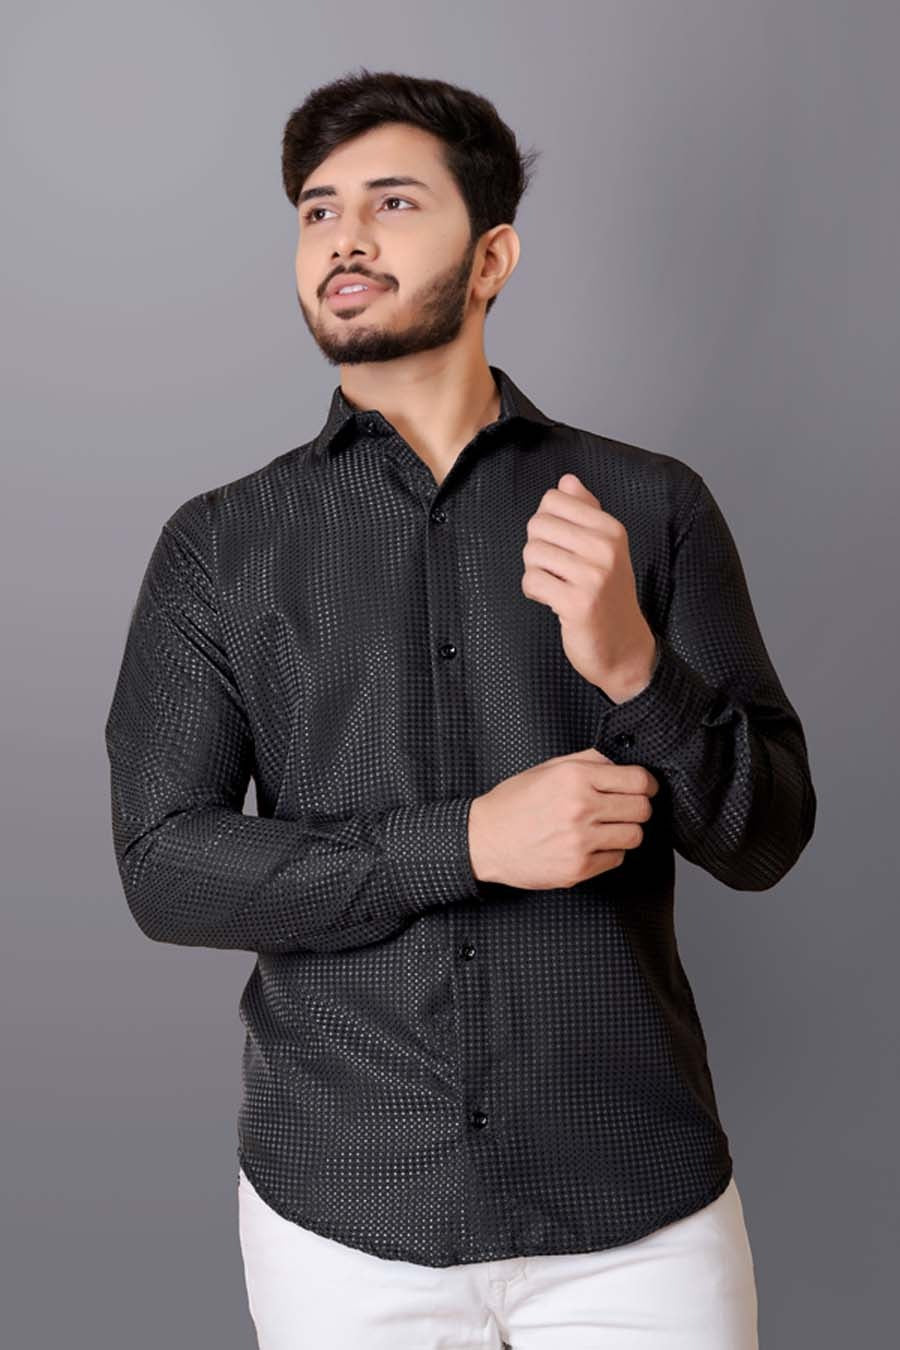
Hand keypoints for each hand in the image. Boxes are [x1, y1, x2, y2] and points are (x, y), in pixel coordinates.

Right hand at [468, 747, 658, 889]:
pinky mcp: (578, 868)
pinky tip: (590, 844)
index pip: (638, 780)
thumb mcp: (548, 768)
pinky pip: (617, 859)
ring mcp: (580, 841)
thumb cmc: (514, 802)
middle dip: (639, 807)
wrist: (484, 840)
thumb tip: (624, 758)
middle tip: (625, 808)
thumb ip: (589, 760)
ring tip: (606, 827)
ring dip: (626, 831)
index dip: (647, 784)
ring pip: (634, 836)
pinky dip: (609, 852)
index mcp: (575, 777)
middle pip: (642, 809)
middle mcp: (580, 808)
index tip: (644, 788)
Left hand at [521, 472, 656, 698]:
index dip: (547, 523)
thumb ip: (585, 512)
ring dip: (536, 572)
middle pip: (538, 524)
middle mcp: (605, 548)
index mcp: (611, 529)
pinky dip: (534, 592)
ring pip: (532, 552)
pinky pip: (531, 581)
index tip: (563, 546)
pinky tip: (553, 601)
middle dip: (538, 548)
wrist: (624, 647)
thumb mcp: (605, 549)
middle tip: (557, 570)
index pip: (554, 499)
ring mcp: (592, 575)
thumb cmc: (608, 597)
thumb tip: (566, 481)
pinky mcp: (576, 602)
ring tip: (557, 586)